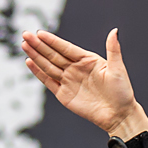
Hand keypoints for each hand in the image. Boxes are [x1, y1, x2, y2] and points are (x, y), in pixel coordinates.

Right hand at [22, 29, 147, 137]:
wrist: (119, 115)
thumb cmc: (122, 92)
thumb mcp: (118, 69)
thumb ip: (113, 49)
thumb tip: (114, 31)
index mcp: (87, 60)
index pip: (66, 48)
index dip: (53, 41)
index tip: (40, 33)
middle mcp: (76, 69)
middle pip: (53, 55)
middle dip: (39, 45)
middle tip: (26, 35)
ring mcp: (69, 81)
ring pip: (48, 66)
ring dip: (36, 56)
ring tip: (25, 45)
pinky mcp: (64, 94)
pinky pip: (48, 81)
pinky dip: (39, 72)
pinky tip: (30, 62)